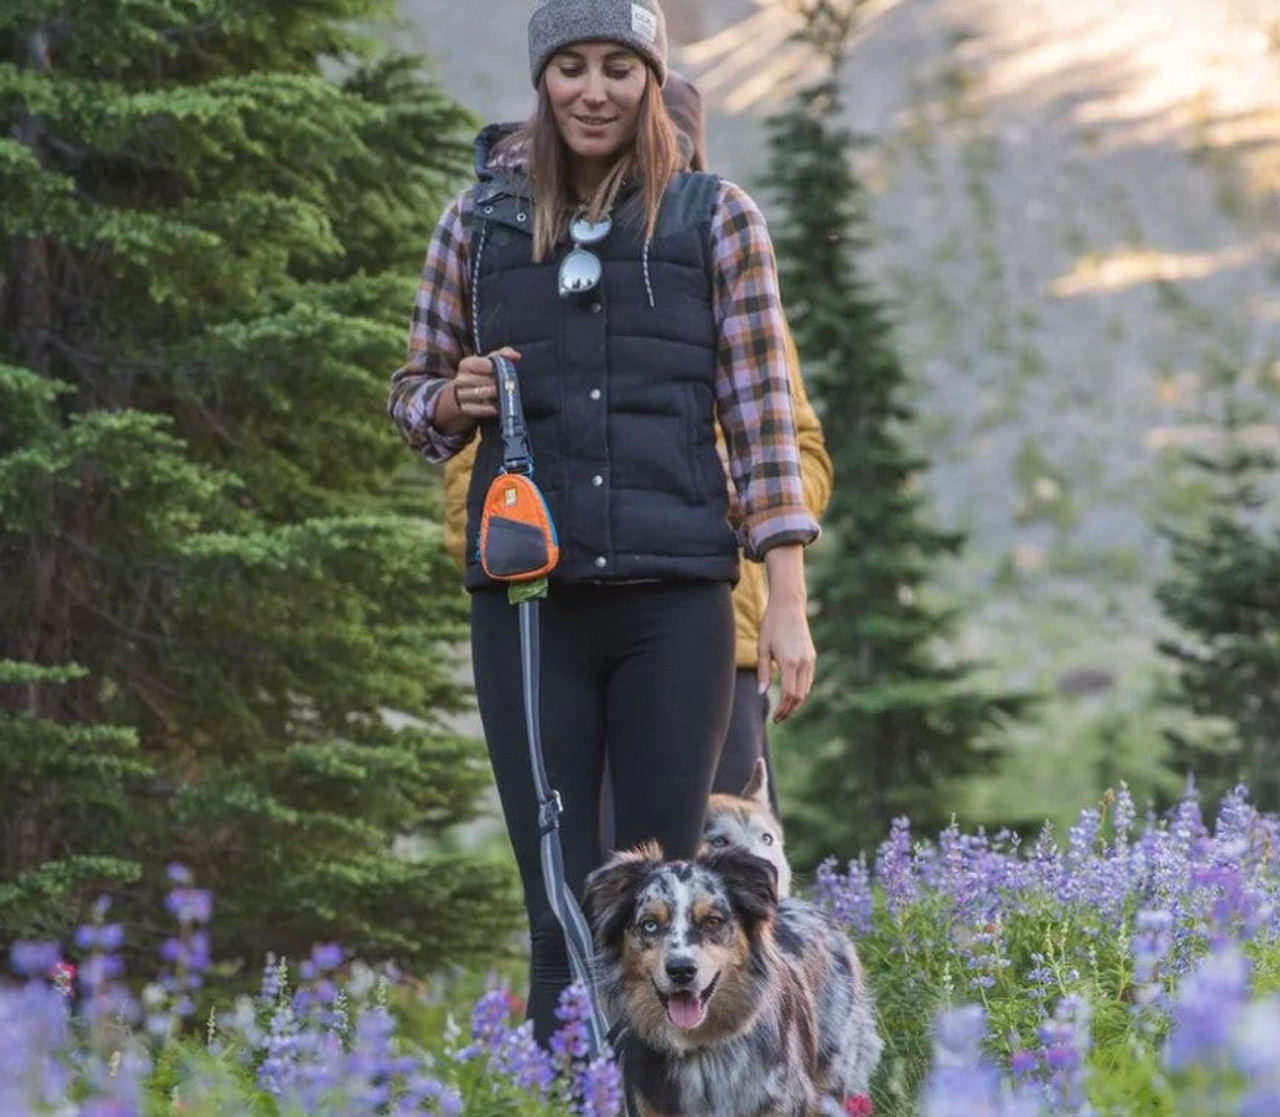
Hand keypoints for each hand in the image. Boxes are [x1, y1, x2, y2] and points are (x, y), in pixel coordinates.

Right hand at [442, 347, 520, 428]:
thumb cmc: (481, 375)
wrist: (466, 393)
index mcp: (467, 364)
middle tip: (511, 385)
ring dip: (496, 395)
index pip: (485, 365)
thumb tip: (516, 356)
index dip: (499, 368)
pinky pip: (478, 409)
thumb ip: (503, 355)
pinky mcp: (464, 408)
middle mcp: (461, 379)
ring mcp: (461, 394)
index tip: (509, 372)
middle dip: (500, 383)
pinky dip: (490, 409)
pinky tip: (498, 407)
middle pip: (485, 380)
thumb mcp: (489, 362)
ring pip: (481, 394)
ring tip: (506, 395)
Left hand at [757, 597, 815, 722]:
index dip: (783, 709)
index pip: (790, 694)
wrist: (788, 607)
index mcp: (789, 662)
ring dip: (796, 702)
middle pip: (800, 695)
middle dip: (790, 710)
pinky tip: (791, 695)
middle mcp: (803, 662)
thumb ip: (763, 672)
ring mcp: (810, 659)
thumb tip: (762, 693)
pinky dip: (801, 690)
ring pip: (806, 689)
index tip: (775, 717)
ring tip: (784, 710)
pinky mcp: (811, 656)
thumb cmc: (771, 625)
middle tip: (779, 718)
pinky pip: (808, 679)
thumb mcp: (762, 648)